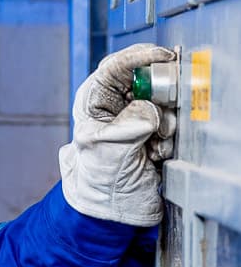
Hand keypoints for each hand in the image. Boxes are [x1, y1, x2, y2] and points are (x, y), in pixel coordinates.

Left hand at [59, 43, 177, 226]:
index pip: (115, 65)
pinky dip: (169, 137)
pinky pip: (173, 122)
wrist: (116, 209)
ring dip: (165, 123)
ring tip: (152, 145)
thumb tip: (151, 110)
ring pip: (164, 101)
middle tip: (164, 109)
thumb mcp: (109, 148)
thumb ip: (130, 122)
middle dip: (160, 93)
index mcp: (94, 100)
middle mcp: (116, 104)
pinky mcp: (156, 132)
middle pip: (146, 78)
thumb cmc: (100, 180)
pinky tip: (155, 154)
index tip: (163, 57)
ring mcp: (138, 117)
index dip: (139, 57)